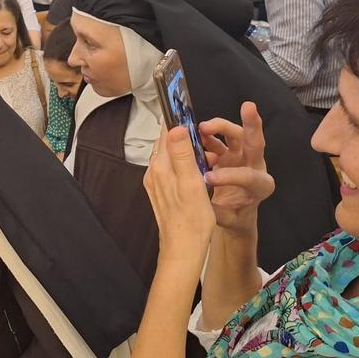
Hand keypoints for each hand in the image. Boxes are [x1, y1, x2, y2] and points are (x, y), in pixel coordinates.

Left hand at [144, 126, 214, 255]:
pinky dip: (184, 164)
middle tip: (202, 131)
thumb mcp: (192, 184)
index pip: (165, 133)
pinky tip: (198, 170)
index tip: (187, 108)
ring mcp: (156, 183)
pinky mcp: (162, 192)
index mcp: (160, 168)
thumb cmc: (191, 221)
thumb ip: (182, 154)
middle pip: (166, 143)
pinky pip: (171, 170)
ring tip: (204, 151)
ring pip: (169, 156)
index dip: (177, 119)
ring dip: (185, 150)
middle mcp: (154, 173)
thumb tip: (176, 127)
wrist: (182, 250)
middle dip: (182, 134)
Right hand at [198, 101, 275, 232]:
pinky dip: (207, 135)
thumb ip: (218, 211)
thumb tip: (204, 199)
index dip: (229, 176)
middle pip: (255, 142)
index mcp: (261, 186)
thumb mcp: (230, 220)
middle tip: (248, 107)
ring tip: (202, 127)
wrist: (235, 213)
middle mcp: (255, 166)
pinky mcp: (228, 152)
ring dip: (220, 127)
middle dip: (252, 124)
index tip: (208, 179)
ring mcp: (241, 156)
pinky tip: (196, 137)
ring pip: (236, 135)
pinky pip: (219, 139)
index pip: (249, 176)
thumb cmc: (236, 216)